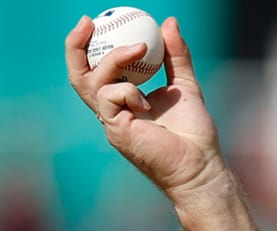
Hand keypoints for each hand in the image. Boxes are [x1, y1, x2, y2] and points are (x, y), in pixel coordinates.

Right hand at [64, 14, 226, 199]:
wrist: (201, 164)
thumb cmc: (193, 133)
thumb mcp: (185, 84)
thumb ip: (176, 55)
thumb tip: (169, 22)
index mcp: (124, 100)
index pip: (96, 70)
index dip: (90, 45)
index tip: (96, 21)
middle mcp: (112, 110)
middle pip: (79, 76)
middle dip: (75, 47)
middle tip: (87, 23)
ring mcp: (112, 122)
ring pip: (92, 83)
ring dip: (114, 60)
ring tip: (140, 49)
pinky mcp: (116, 130)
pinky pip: (109, 97)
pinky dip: (128, 91)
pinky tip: (148, 102)